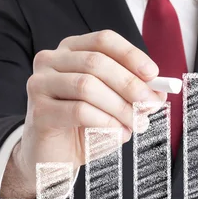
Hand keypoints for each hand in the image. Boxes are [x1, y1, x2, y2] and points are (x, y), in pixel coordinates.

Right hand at [1, 30, 166, 198]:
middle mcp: (50, 60)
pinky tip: (119, 133)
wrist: (54, 158)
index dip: (131, 55)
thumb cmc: (84, 127)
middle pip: (96, 62)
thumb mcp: (113, 106)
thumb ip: (133, 94)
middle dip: (130, 84)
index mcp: (70, 50)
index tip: (154, 74)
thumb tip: (159, 91)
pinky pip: (78, 111)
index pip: (103, 40)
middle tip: (150, 104)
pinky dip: (105, 122)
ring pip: (87, 86)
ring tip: (136, 124)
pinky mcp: (38, 111)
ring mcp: (39, 84)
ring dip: (120, 107)